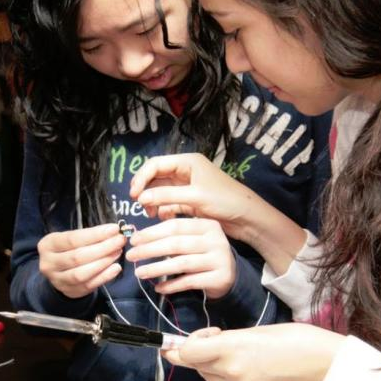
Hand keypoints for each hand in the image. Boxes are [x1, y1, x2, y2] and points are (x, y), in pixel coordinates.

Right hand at [38, 223, 125, 298]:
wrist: (59, 270)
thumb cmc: (69, 249)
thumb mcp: (73, 238)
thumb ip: (90, 236)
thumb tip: (115, 232)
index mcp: (48, 245)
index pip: (73, 239)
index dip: (95, 234)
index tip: (114, 229)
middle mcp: (49, 263)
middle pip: (78, 257)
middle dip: (103, 248)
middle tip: (120, 241)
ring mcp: (57, 280)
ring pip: (81, 273)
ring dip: (103, 262)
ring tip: (118, 252)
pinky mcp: (70, 292)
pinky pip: (88, 286)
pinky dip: (104, 277)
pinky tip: (116, 268)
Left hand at [125, 218, 235, 298]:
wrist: (230, 274)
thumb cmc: (205, 253)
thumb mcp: (195, 237)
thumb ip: (174, 233)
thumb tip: (140, 236)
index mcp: (208, 225)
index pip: (175, 226)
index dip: (152, 232)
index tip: (134, 240)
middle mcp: (216, 240)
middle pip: (176, 244)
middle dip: (150, 250)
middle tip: (131, 255)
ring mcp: (219, 259)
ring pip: (181, 263)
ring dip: (157, 269)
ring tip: (139, 273)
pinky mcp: (219, 278)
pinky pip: (189, 282)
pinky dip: (171, 285)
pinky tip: (158, 288)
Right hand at [129, 153, 258, 241]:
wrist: (247, 217)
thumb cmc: (224, 200)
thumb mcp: (195, 197)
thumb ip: (166, 196)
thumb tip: (141, 197)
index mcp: (188, 162)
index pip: (156, 164)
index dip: (142, 177)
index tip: (133, 194)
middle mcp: (186, 171)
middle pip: (157, 177)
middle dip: (146, 190)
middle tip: (140, 205)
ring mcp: (188, 186)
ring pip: (161, 191)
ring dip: (154, 201)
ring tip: (151, 214)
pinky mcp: (190, 201)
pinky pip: (170, 202)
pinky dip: (164, 209)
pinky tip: (163, 217)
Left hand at [162, 323, 345, 380]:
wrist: (323, 363)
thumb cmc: (295, 337)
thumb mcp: (257, 329)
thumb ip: (229, 338)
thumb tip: (212, 342)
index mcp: (234, 349)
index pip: (190, 352)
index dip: (179, 345)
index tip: (180, 338)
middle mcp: (234, 372)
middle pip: (196, 366)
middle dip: (190, 353)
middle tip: (198, 338)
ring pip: (209, 377)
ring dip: (204, 363)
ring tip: (218, 346)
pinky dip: (222, 372)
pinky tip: (234, 359)